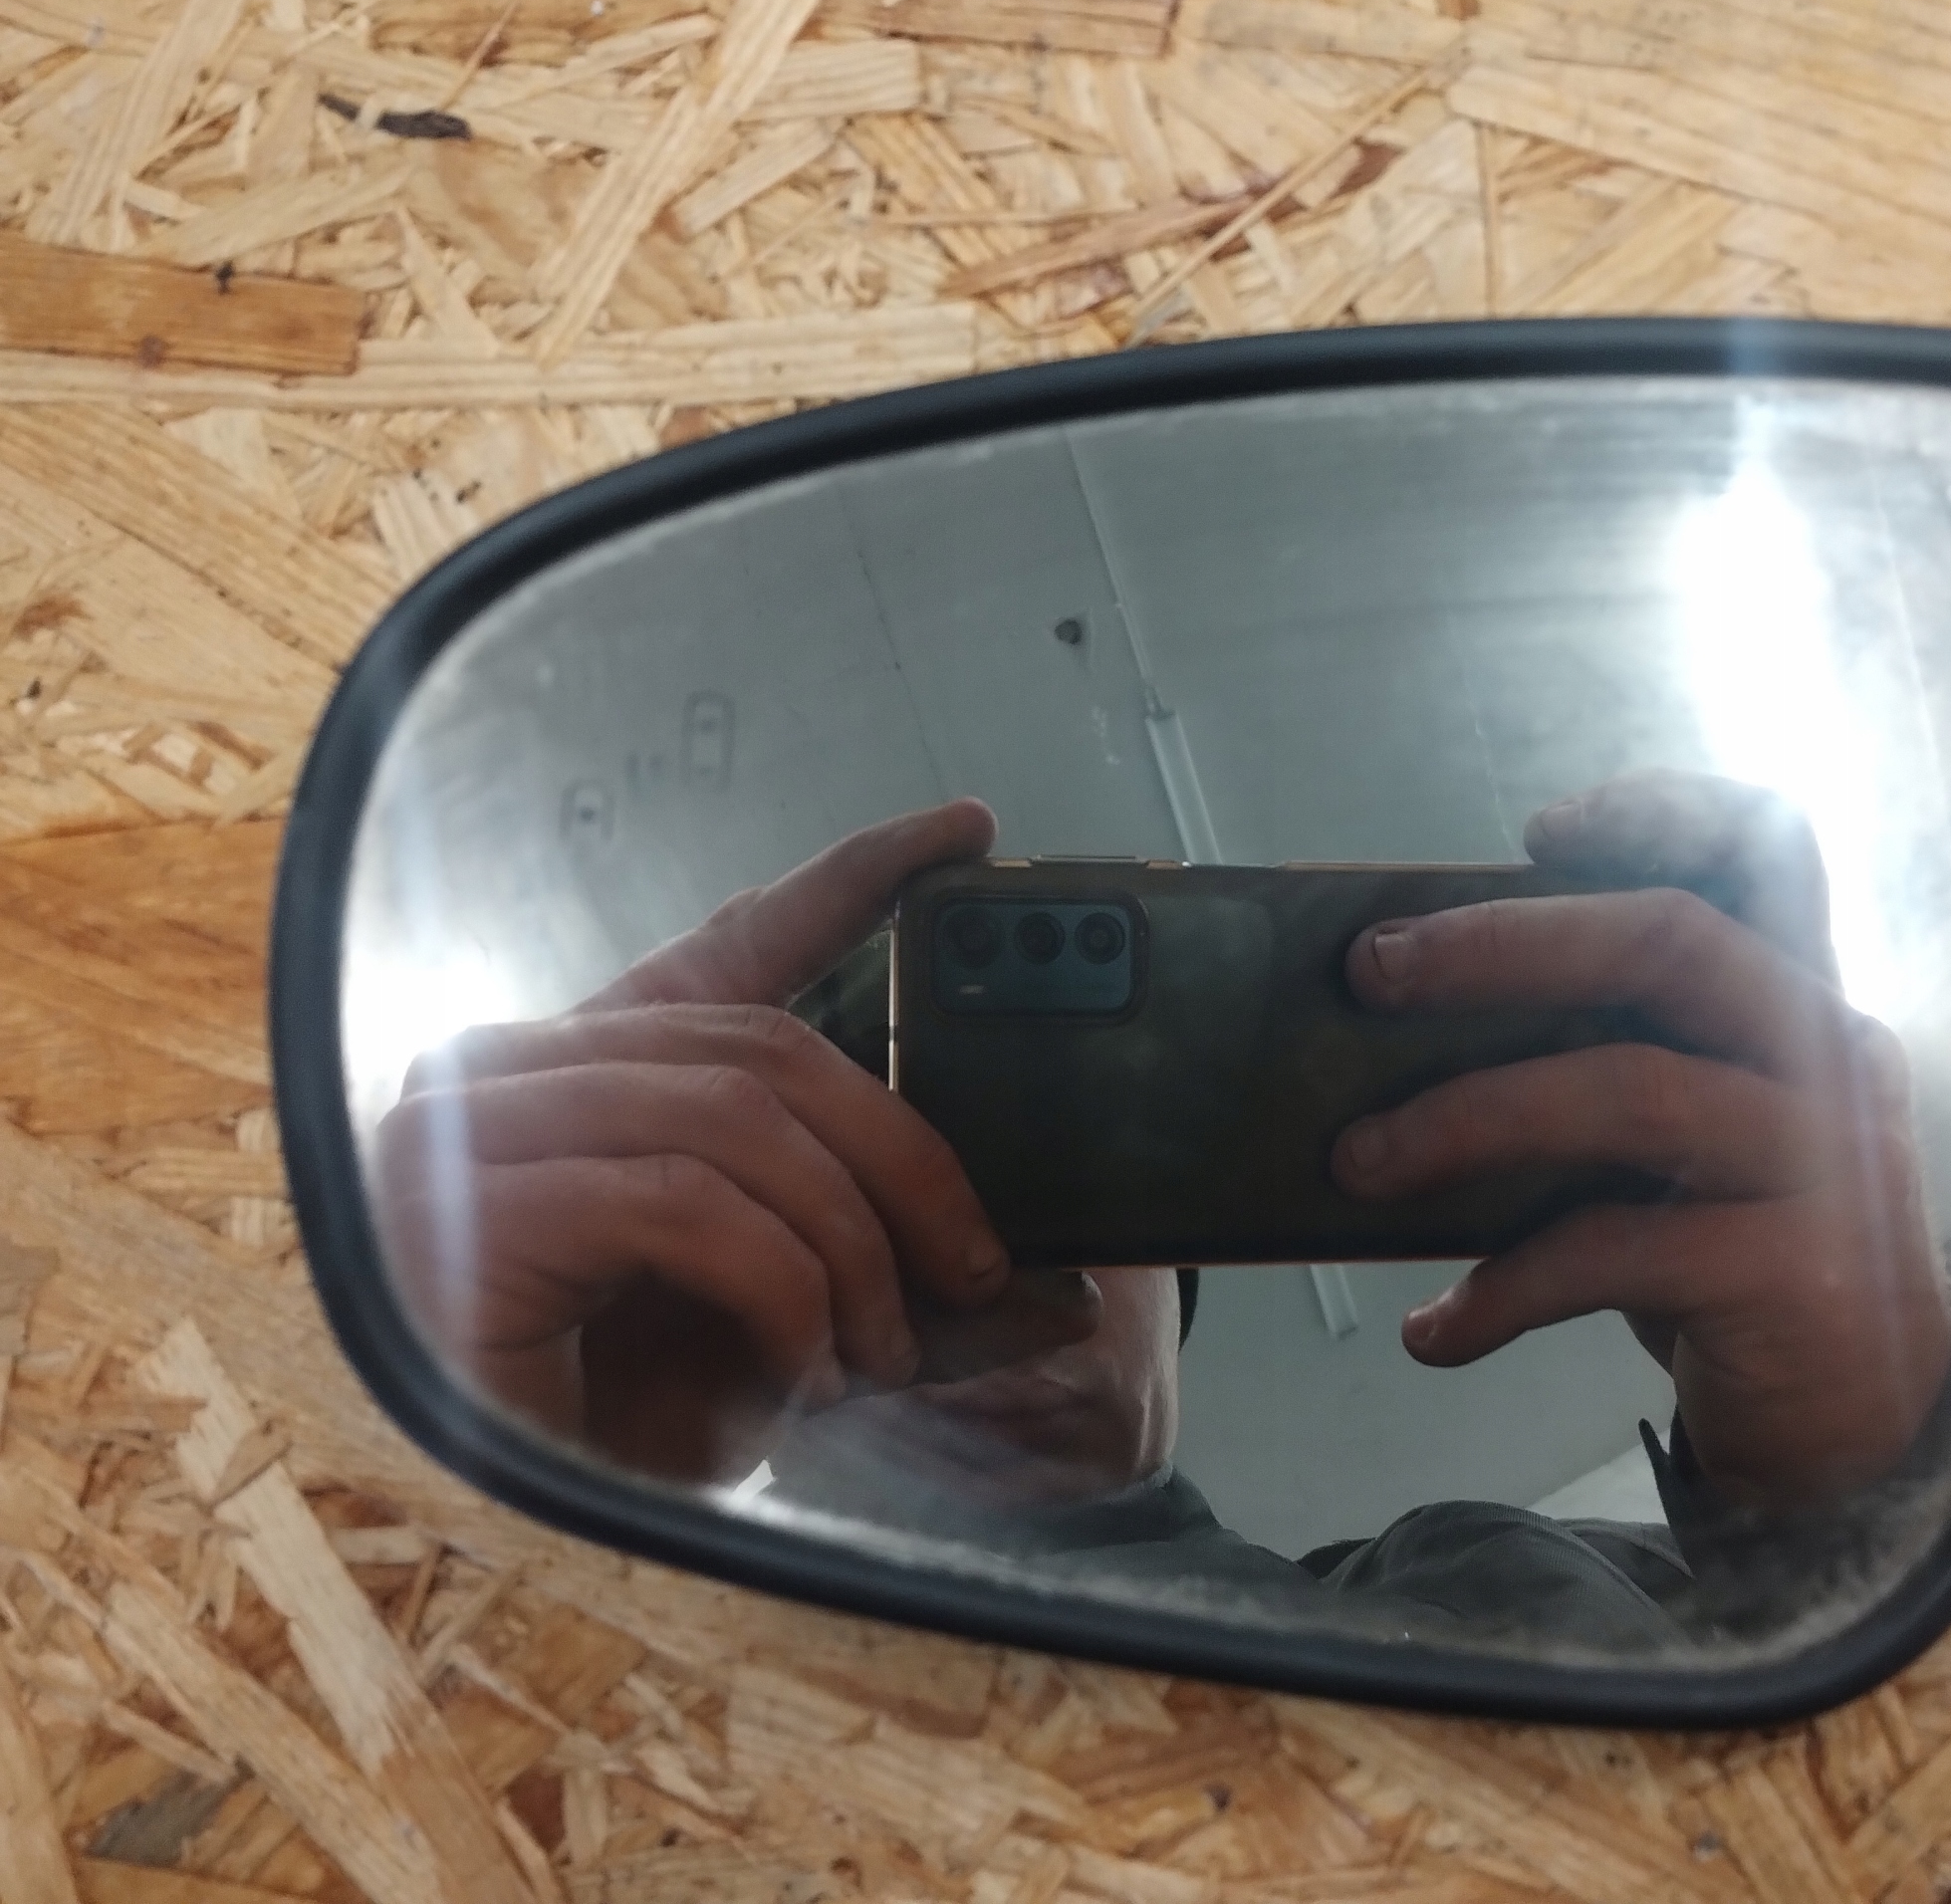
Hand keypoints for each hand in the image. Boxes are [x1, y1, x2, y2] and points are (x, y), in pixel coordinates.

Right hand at [375, 801, 1099, 1481]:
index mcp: (594, 1073)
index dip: (852, 880)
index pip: (738, 945)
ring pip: (734, 1120)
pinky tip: (800, 1368)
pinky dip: (777, 1291)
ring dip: (844, 1246)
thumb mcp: (795, 1339)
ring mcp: (473, 1126)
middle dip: (903, 1163)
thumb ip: (908, 1294)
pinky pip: (680, 1204)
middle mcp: (518, 1068)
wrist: (503, 1539)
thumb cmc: (622, 1427)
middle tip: (977, 1270)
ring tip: (881, 1351)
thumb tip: (1063, 1290)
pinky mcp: (466, 1202)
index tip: (962, 832)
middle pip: (767, 1051)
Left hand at [1330, 772, 1950, 1507]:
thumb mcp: (1686, 1146)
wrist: (1859, 1435)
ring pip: (1628, 1091)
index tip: (1543, 829)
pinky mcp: (1793, 1274)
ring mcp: (1825, 1163)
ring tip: (1356, 1162)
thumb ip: (1611, 1067)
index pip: (1773, 849)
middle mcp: (1832, 1057)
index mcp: (1803, 1002)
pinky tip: (1435, 1331)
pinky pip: (1615, 1250)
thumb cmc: (1737, 1260)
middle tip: (1372, 971)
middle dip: (1504, 941)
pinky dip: (1502, 1289)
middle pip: (1671, 939)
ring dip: (1467, 1118)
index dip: (1667, 810)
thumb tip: (1413, 1030)